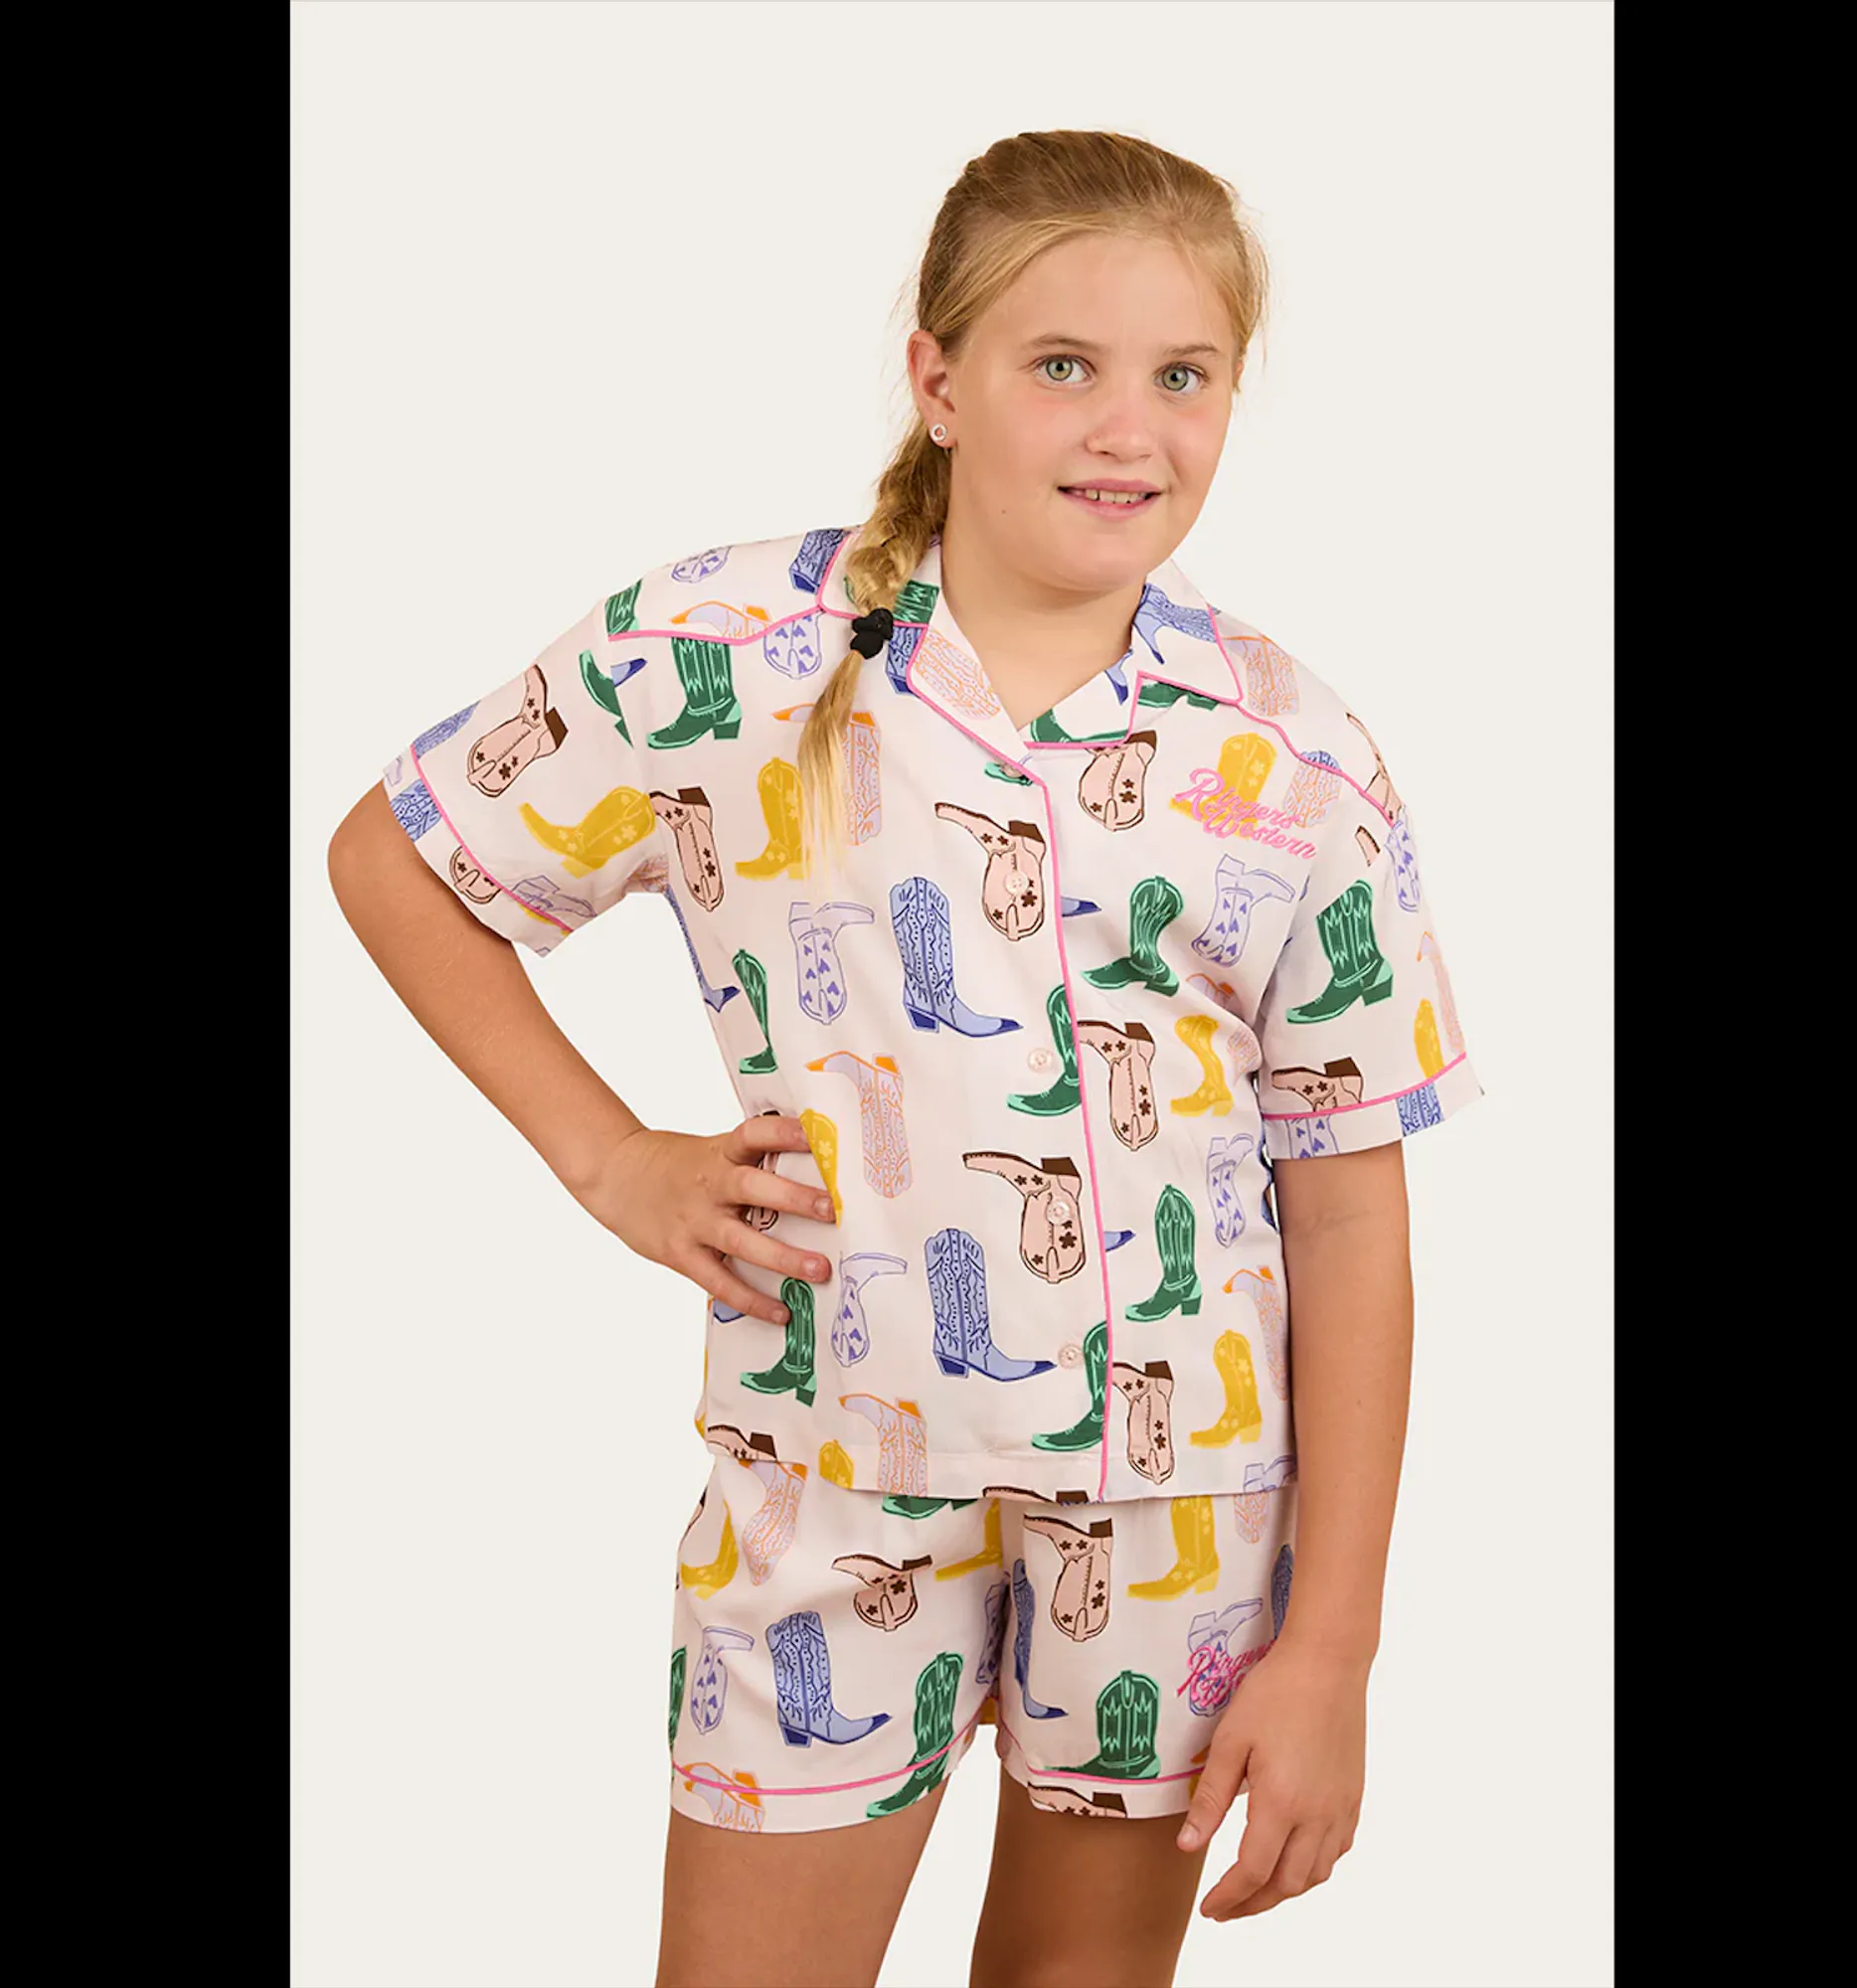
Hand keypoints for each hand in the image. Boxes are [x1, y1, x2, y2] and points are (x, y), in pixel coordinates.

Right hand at [586, 1114, 835, 1325]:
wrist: (616, 1175)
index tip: (814, 1135)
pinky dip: (751, 1299)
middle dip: (794, 1198)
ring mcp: (694, 1221)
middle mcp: (710, 1184)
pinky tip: (780, 1311)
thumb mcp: (713, 1151)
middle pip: (751, 1187)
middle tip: (831, 1210)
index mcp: (721, 1152)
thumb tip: (815, 1169)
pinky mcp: (681, 1253)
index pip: (753, 1135)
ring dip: (783, 1257)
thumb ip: (752, 1161)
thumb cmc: (677, 1165)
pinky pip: (720, 1281)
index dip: (782, 1132)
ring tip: (819, 1269)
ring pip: (740, 1241)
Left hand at [1176, 1637, 1368, 1920]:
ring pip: (1316, 1874)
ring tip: (1255, 1890)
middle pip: (1286, 1884)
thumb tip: (1188, 1846)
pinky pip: (1337, 1851)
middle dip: (1253, 1904)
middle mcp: (1317, 1815)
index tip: (1208, 1909)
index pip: (1253, 1872)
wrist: (1328, 1662)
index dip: (1229, 1898)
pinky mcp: (1353, 1797)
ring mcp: (1340, 1808)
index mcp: (1282, 1803)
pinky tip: (1295, 1859)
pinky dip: (1314, 1868)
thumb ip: (1210, 1798)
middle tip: (1226, 1908)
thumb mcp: (1230, 1740)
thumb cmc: (1274, 1693)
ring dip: (1284, 1891)